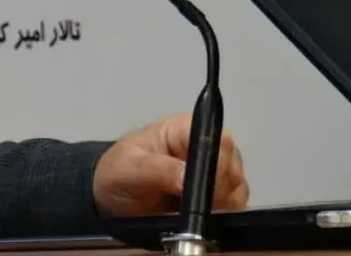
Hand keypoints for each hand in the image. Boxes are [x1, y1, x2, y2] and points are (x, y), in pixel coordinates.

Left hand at [93, 112, 248, 216]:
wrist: (114, 198)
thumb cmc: (118, 172)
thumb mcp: (128, 168)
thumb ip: (157, 170)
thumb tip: (187, 178)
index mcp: (185, 129)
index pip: (217, 138)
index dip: (216, 165)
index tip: (204, 191)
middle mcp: (205, 147)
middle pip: (232, 166)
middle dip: (219, 191)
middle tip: (195, 208)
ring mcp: (214, 172)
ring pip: (237, 188)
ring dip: (221, 206)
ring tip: (192, 215)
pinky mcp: (217, 196)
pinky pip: (234, 206)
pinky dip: (222, 217)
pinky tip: (200, 221)